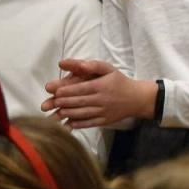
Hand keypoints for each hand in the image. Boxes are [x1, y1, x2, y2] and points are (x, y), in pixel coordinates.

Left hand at [41, 58, 156, 127]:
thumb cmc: (119, 82)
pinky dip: (77, 124)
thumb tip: (77, 64)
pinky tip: (68, 123)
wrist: (137, 98)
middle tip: (51, 103)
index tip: (54, 92)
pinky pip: (89, 123)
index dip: (65, 91)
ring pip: (82, 114)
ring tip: (57, 112)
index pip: (80, 89)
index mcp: (101, 86)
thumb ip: (92, 65)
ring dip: (67, 113)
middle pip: (78, 102)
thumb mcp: (108, 69)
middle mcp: (102, 99)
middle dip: (63, 103)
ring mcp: (104, 112)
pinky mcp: (105, 121)